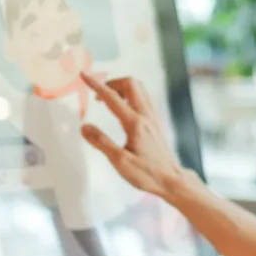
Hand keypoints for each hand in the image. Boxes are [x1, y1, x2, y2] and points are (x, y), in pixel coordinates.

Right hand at [79, 73, 188, 199]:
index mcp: (135, 124)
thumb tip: (84, 127)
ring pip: (139, 89)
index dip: (96, 84)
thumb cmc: (147, 174)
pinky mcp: (157, 122)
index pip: (112, 98)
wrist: (172, 180)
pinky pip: (144, 98)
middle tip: (99, 95)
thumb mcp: (120, 162)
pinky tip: (124, 108)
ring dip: (122, 87)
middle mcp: (146, 116)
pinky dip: (131, 95)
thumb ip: (101, 142)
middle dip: (112, 82)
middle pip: (130, 84)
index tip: (83, 75)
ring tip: (109, 100)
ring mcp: (153, 117)